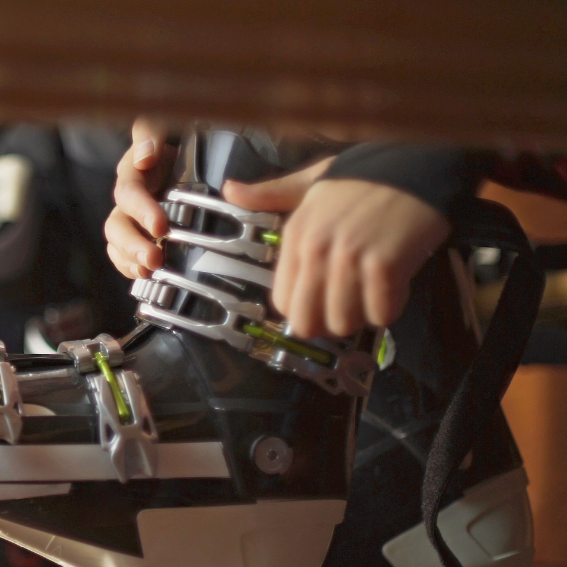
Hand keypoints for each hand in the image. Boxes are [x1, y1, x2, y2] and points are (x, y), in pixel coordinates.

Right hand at [105, 118, 175, 278]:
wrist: (190, 154)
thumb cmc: (177, 139)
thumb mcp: (163, 123)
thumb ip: (151, 130)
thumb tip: (146, 157)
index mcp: (132, 172)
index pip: (129, 192)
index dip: (142, 210)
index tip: (160, 225)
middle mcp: (128, 197)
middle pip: (118, 223)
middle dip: (134, 243)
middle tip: (154, 258)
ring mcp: (131, 218)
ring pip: (118, 242)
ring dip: (132, 258)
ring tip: (150, 269)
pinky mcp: (138, 234)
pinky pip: (123, 255)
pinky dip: (130, 267)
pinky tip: (144, 275)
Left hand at [223, 162, 450, 337]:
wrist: (415, 165)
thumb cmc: (363, 179)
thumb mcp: (309, 183)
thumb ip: (270, 194)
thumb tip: (230, 189)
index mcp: (294, 235)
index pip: (282, 303)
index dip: (304, 311)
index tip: (323, 304)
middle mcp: (316, 248)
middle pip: (308, 322)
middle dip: (330, 323)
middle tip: (351, 306)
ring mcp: (349, 257)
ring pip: (344, 322)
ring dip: (362, 316)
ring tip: (374, 291)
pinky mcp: (384, 264)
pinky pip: (381, 313)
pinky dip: (391, 307)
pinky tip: (396, 285)